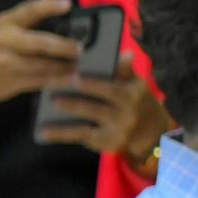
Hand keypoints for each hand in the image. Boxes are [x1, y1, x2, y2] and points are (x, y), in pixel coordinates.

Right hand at [0, 0, 80, 132]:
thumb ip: (25, 16)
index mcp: (3, 23)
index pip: (29, 11)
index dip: (49, 6)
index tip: (68, 3)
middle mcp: (5, 41)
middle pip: (42, 43)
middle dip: (65, 46)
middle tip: (80, 48)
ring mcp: (8, 63)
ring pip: (45, 65)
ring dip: (66, 66)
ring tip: (79, 65)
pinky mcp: (12, 81)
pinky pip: (42, 81)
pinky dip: (60, 80)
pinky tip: (72, 79)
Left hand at [37, 69, 168, 159]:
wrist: (154, 135)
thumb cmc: (139, 103)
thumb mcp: (137, 85)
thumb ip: (125, 70)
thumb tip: (126, 54)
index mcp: (133, 95)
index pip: (111, 87)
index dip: (91, 83)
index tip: (73, 75)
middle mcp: (127, 114)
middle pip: (98, 105)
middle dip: (76, 98)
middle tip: (54, 89)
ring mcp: (118, 130)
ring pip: (88, 120)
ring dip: (69, 112)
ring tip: (51, 104)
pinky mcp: (107, 143)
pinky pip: (81, 136)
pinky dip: (61, 134)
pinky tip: (43, 131)